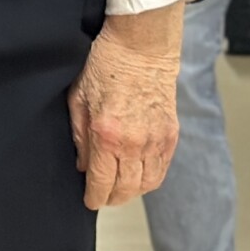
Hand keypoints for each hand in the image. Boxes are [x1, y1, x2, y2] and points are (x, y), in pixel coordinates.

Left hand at [68, 5, 183, 209]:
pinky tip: (138, 176)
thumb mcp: (77, 100)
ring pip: (147, 184)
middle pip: (126, 189)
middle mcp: (135, 142)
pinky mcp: (171, 135)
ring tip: (119, 190)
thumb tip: (83, 165)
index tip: (89, 201)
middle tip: (102, 197)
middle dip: (112, 198)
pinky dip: (150, 179)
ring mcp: (156, 140)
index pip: (101, 181)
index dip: (94, 197)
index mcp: (107, 134)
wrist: (141, 49)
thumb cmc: (105, 67)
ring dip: (132, 192)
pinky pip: (162, 169)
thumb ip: (79, 137)